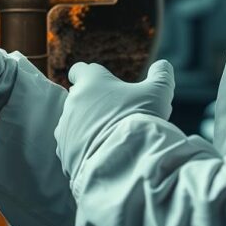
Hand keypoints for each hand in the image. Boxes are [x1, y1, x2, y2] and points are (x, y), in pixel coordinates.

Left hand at [55, 60, 174, 180]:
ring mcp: (65, 125)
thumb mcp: (158, 93)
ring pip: (75, 121)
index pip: (80, 70)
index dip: (88, 75)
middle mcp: (72, 100)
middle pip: (79, 97)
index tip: (99, 82)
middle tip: (114, 114)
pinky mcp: (63, 149)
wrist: (124, 161)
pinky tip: (100, 153)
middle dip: (93, 104)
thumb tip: (163, 64)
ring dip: (87, 126)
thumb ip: (161, 75)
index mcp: (90, 81)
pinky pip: (71, 144)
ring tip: (109, 137)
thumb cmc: (140, 120)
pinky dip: (82, 147)